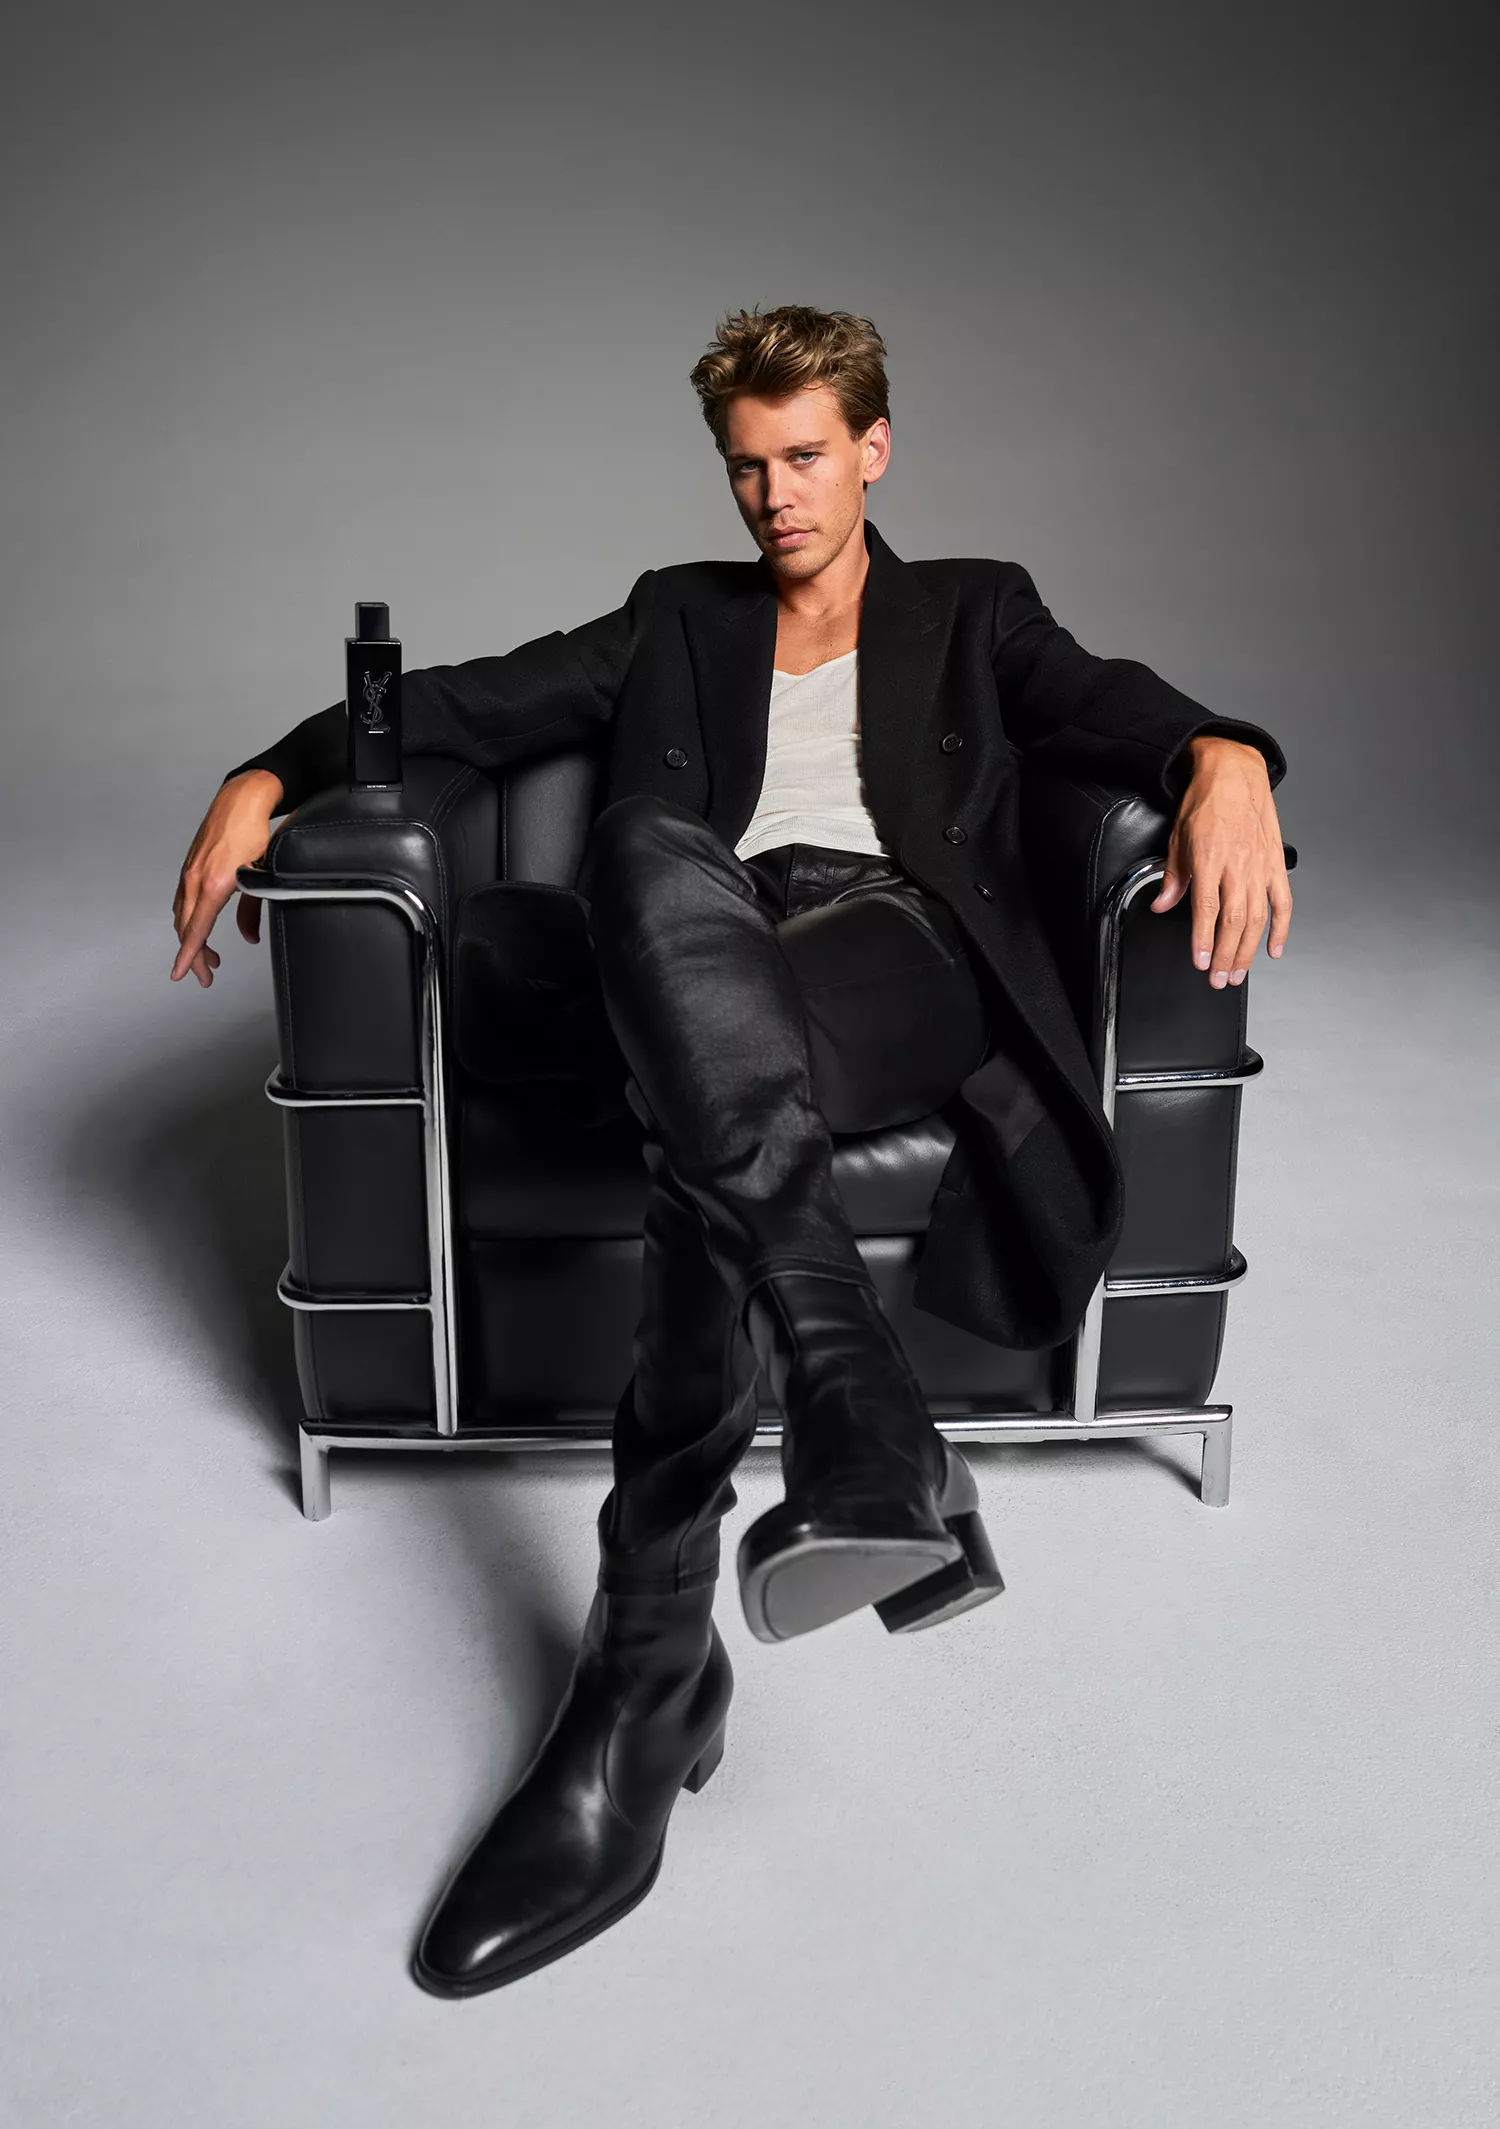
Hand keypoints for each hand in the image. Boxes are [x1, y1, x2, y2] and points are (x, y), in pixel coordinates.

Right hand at [170, 769, 282, 986]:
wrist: (240, 799)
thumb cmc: (252, 832)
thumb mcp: (261, 874)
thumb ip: (252, 910)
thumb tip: (249, 938)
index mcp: (212, 884)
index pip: (196, 930)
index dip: (189, 956)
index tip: (182, 975)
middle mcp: (194, 880)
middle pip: (186, 929)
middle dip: (195, 956)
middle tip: (208, 975)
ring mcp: (189, 873)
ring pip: (183, 916)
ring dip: (193, 939)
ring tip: (211, 957)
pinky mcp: (190, 867)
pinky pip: (184, 901)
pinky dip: (190, 920)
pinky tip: (200, 926)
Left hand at [1150, 736, 1292, 985]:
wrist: (1234, 772)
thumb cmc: (1205, 802)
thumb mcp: (1177, 837)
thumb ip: (1172, 876)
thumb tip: (1161, 905)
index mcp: (1210, 857)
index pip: (1206, 908)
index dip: (1204, 939)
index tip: (1201, 962)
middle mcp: (1238, 864)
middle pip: (1234, 920)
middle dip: (1227, 955)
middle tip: (1219, 979)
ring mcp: (1260, 865)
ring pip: (1258, 917)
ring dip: (1248, 950)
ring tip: (1238, 973)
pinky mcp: (1275, 864)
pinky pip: (1283, 902)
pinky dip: (1281, 928)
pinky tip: (1273, 949)